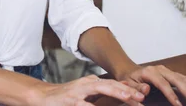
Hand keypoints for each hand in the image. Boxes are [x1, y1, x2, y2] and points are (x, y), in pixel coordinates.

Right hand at [31, 75, 146, 105]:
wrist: (42, 97)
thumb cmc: (66, 97)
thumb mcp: (86, 91)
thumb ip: (103, 89)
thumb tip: (125, 87)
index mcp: (91, 83)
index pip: (113, 84)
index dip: (128, 89)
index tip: (143, 96)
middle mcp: (86, 84)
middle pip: (109, 85)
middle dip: (126, 91)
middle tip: (140, 98)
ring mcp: (78, 92)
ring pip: (100, 90)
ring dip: (115, 93)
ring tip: (129, 98)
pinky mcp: (70, 101)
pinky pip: (85, 105)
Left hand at [116, 65, 185, 105]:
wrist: (130, 71)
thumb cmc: (130, 80)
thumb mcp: (129, 84)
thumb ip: (137, 88)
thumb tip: (146, 90)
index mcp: (149, 72)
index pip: (163, 84)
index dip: (171, 95)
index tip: (178, 105)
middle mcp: (160, 69)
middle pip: (177, 79)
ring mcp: (167, 70)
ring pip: (183, 78)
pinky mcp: (172, 73)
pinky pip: (183, 79)